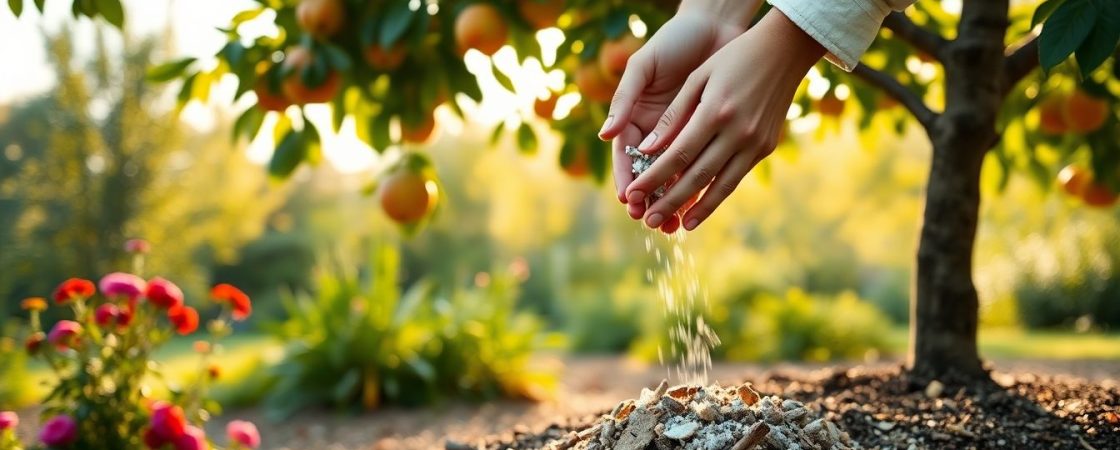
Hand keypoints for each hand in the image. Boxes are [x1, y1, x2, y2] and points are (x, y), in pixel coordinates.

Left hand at [624, 9, 824, 231]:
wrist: (785, 50)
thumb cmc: (733, 58)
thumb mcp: (698, 78)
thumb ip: (673, 116)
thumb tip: (647, 150)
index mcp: (715, 111)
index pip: (677, 154)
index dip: (653, 177)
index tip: (633, 193)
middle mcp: (736, 131)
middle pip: (697, 176)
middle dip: (669, 201)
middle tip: (648, 221)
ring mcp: (754, 142)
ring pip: (720, 184)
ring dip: (696, 208)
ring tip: (676, 227)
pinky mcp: (766, 147)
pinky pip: (737, 177)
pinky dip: (718, 196)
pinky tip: (702, 210)